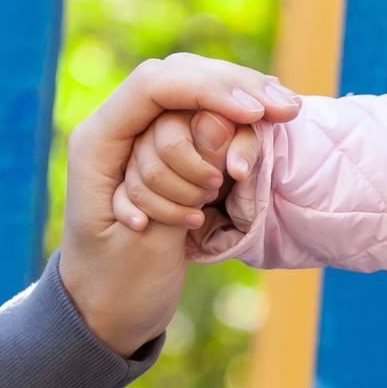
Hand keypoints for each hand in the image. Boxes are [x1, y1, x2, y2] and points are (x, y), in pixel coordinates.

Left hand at [58, 54, 299, 354]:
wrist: (107, 312)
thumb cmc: (117, 287)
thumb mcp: (146, 244)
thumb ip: (178, 182)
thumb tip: (218, 122)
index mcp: (98, 143)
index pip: (154, 87)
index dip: (208, 90)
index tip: (255, 114)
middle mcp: (120, 127)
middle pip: (181, 76)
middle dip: (235, 87)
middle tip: (287, 110)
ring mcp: (146, 134)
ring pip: (199, 89)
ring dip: (243, 100)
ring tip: (286, 114)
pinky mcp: (170, 147)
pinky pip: (208, 115)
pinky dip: (242, 120)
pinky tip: (274, 118)